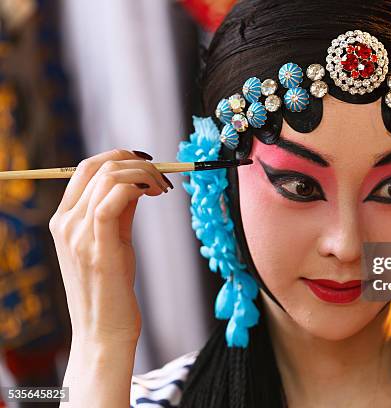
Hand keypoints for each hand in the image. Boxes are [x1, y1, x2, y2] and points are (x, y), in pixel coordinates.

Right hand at [49, 149, 172, 345]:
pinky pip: (113, 200)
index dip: (118, 157)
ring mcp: (78, 236)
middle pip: (96, 167)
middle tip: (161, 175)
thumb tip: (137, 182)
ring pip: (108, 178)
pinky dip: (136, 187)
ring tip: (162, 188)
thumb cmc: (111, 288)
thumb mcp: (112, 241)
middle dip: (134, 161)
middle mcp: (65, 223)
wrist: (104, 331)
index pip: (85, 168)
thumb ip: (119, 211)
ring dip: (143, 174)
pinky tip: (153, 194)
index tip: (147, 164)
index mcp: (64, 220)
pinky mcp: (98, 248)